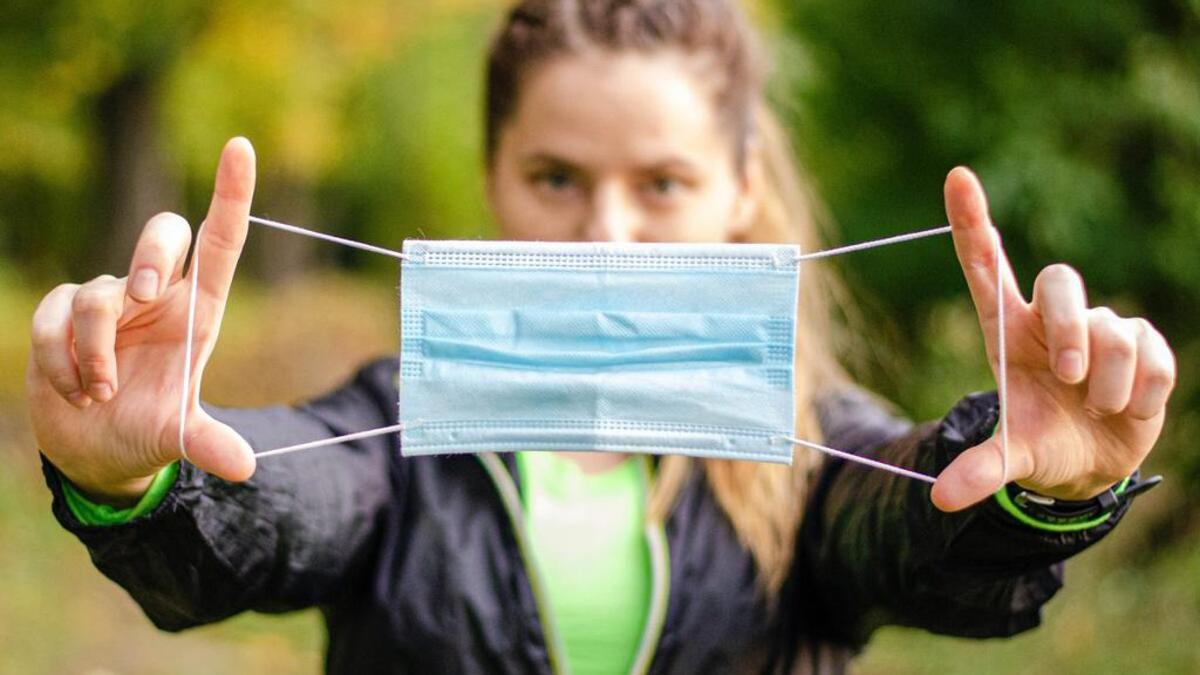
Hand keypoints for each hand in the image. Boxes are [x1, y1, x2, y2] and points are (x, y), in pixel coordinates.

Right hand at [27, 138, 258, 505]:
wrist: (93, 451)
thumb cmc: (148, 431)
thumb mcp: (178, 437)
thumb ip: (207, 443)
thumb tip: (244, 467)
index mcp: (198, 311)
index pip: (220, 242)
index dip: (231, 194)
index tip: (241, 146)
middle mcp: (157, 296)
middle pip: (162, 235)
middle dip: (150, 254)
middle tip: (145, 293)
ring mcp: (107, 301)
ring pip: (98, 295)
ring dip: (96, 350)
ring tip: (102, 395)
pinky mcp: (59, 315)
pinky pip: (53, 320)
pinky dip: (62, 361)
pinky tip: (76, 393)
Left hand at [931, 167, 1175, 511]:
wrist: (1092, 463)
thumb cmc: (1041, 443)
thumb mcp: (1011, 458)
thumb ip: (981, 472)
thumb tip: (940, 499)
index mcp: (1006, 330)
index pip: (985, 265)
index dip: (971, 220)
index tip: (957, 177)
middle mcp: (1050, 320)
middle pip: (1061, 281)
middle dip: (1070, 326)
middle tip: (1069, 377)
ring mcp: (1101, 328)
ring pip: (1110, 326)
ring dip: (1107, 380)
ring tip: (1097, 407)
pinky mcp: (1145, 345)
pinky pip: (1152, 352)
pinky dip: (1143, 390)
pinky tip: (1129, 408)